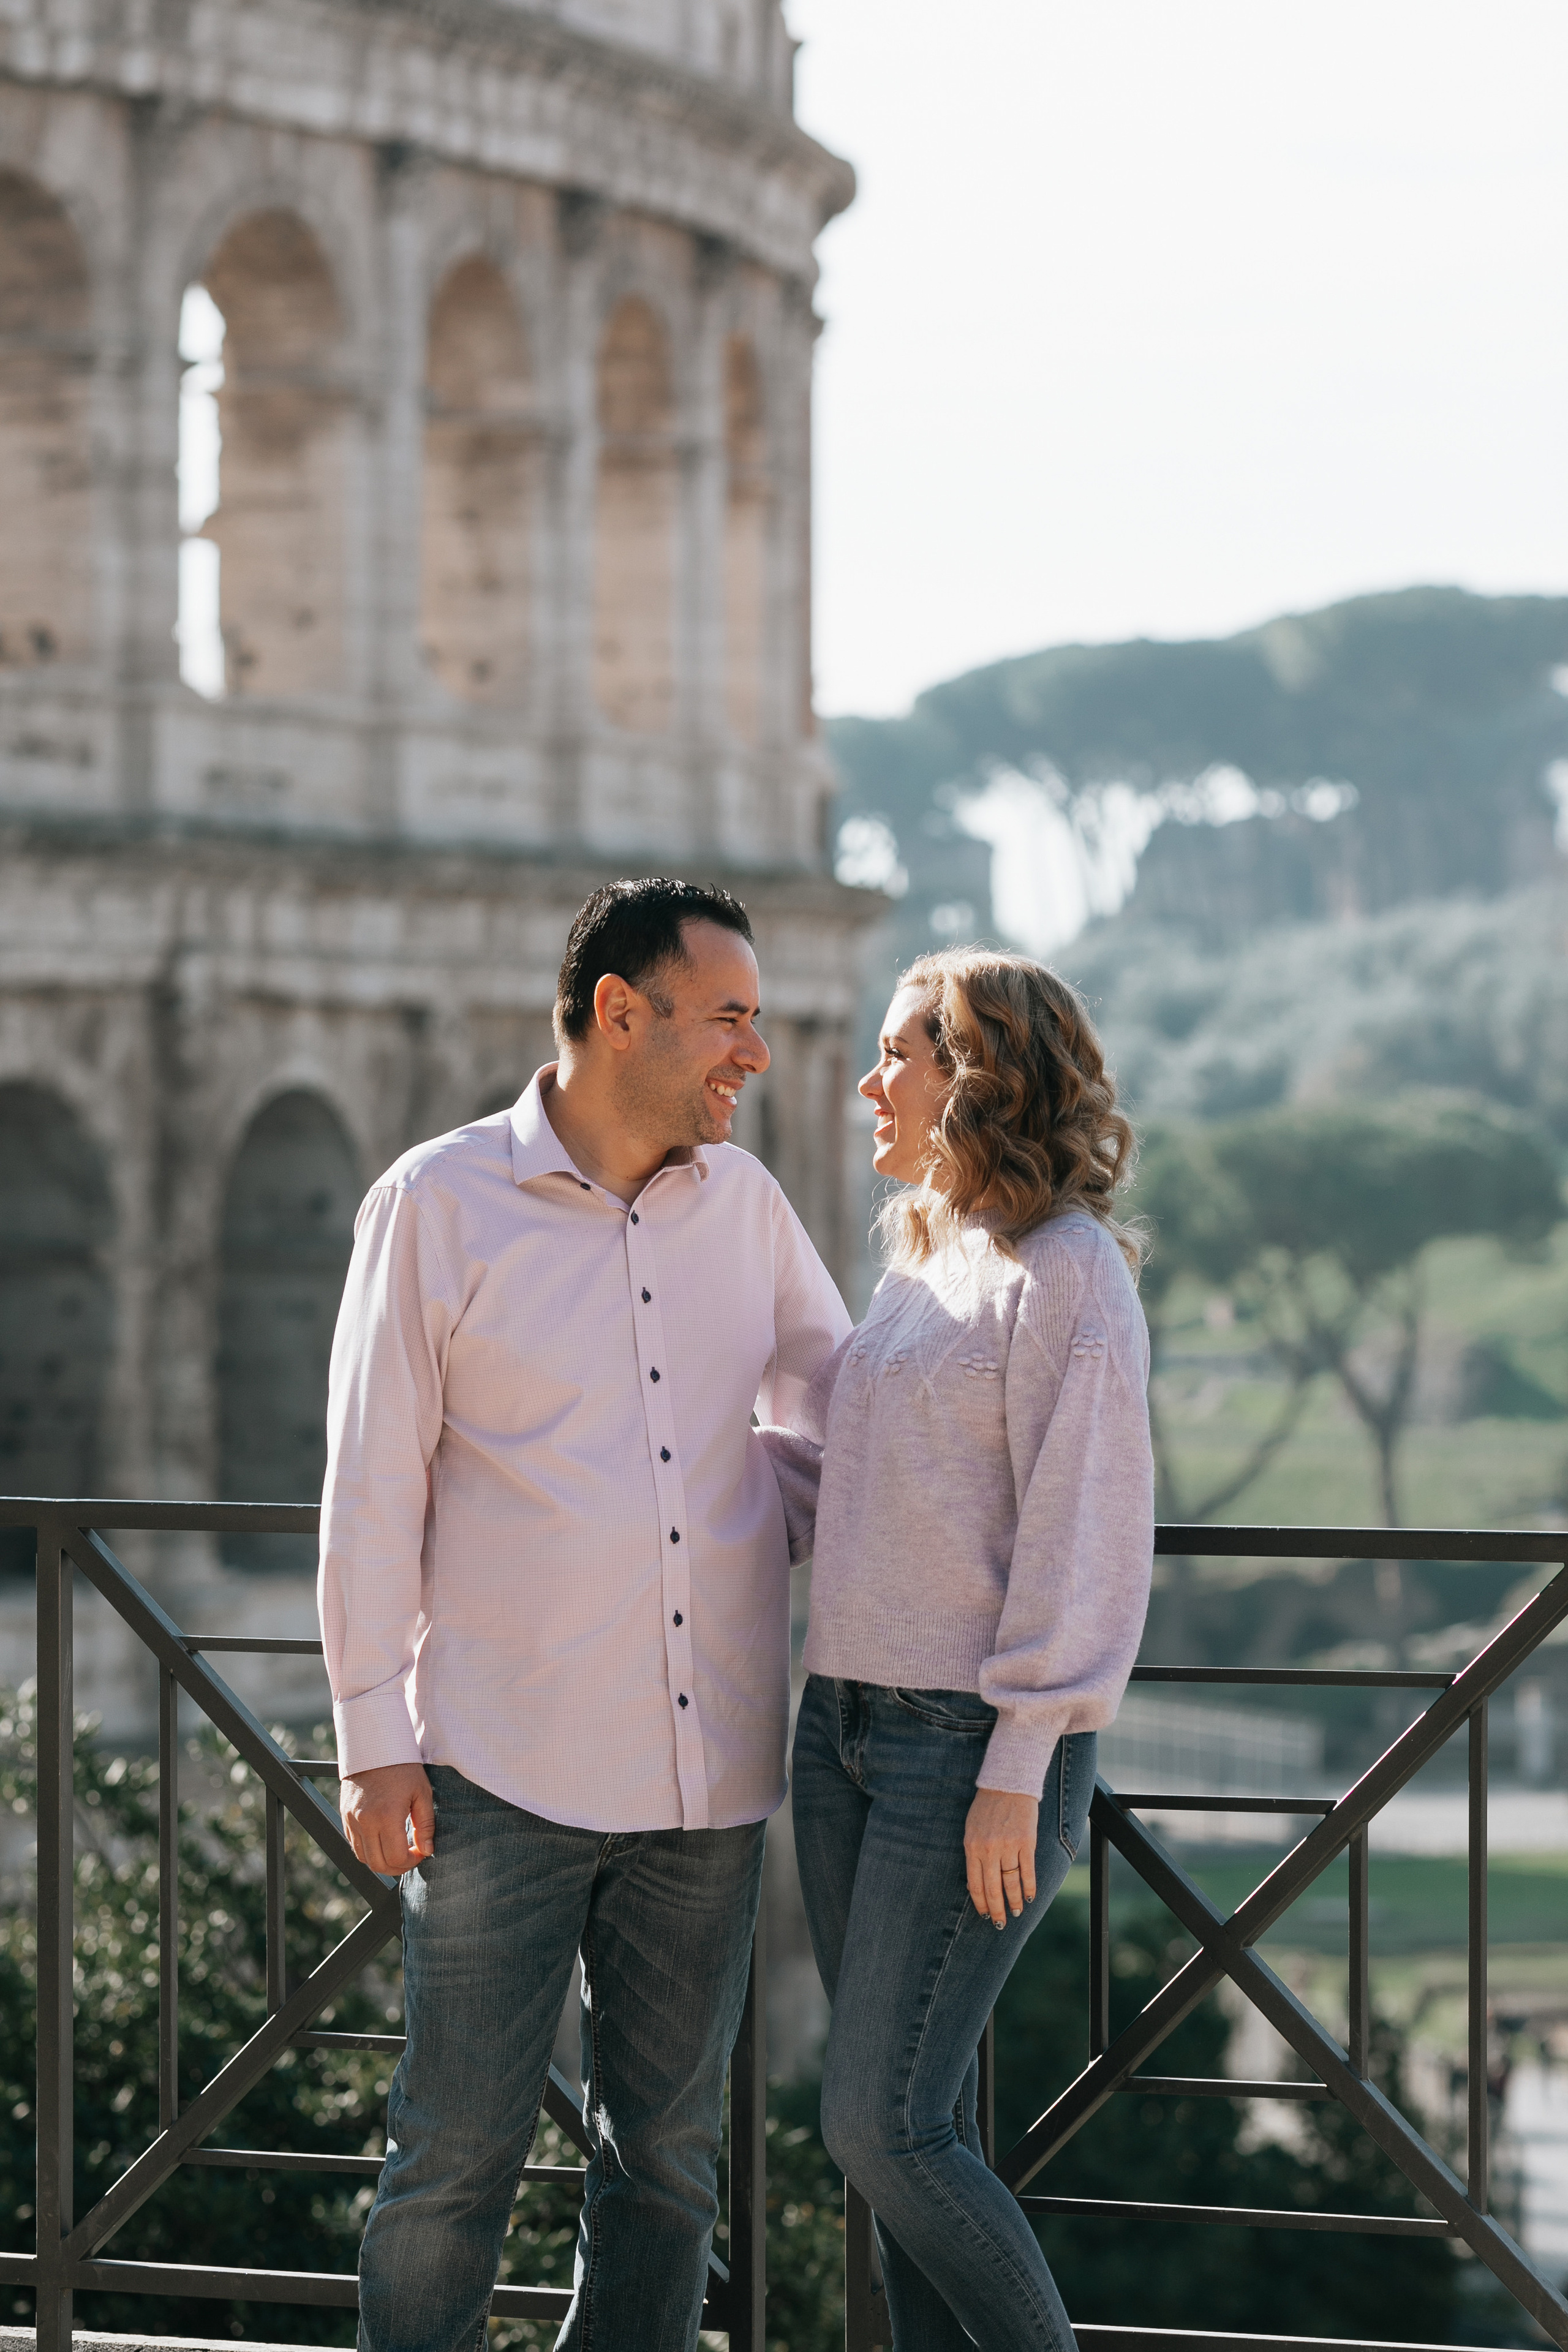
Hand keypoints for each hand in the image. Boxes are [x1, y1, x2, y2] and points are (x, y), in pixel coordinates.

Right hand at [340, 1762, 434, 1875]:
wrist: (374, 1745)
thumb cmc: (402, 1767)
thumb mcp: (422, 1792)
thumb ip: (425, 1825)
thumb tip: (427, 1850)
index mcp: (386, 1816)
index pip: (396, 1858)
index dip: (411, 1862)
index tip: (421, 1853)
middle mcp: (365, 1821)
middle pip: (378, 1864)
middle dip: (397, 1867)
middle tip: (410, 1857)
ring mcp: (351, 1820)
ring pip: (363, 1858)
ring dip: (381, 1861)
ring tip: (397, 1852)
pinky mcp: (344, 1816)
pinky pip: (354, 1844)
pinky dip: (368, 1850)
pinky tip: (383, 1841)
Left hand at [964, 1788, 1038, 1927]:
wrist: (1007, 1784)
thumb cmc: (986, 1808)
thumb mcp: (971, 1829)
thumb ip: (973, 1855)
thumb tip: (975, 1883)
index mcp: (972, 1847)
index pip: (975, 1884)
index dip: (980, 1903)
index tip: (984, 1915)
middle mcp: (989, 1850)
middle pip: (993, 1889)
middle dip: (997, 1910)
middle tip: (1001, 1924)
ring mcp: (1008, 1847)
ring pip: (1011, 1883)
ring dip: (1014, 1902)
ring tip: (1017, 1912)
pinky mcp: (1026, 1843)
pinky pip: (1027, 1871)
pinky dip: (1029, 1887)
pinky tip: (1030, 1896)